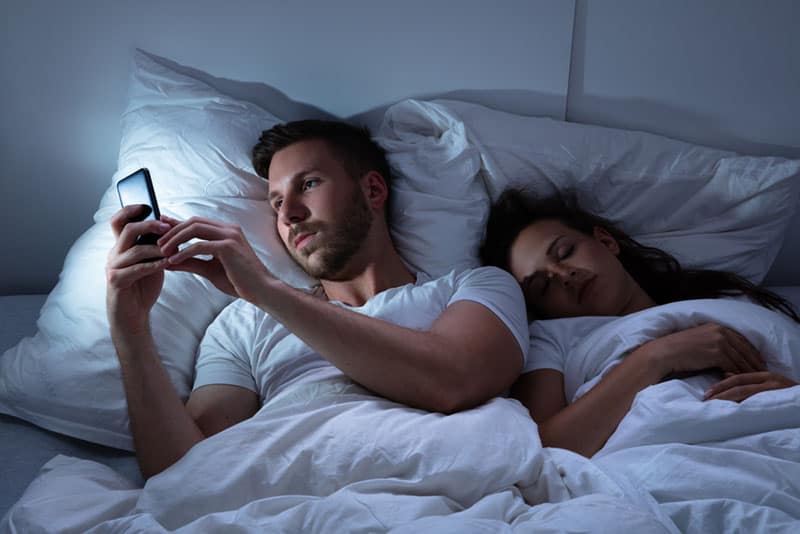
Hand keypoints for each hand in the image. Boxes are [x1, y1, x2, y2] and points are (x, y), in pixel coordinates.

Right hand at [106, 205, 173, 329]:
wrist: (133, 314)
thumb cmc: (144, 285)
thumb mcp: (151, 261)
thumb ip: (155, 245)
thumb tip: (170, 225)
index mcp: (120, 246)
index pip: (119, 220)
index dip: (130, 210)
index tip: (148, 204)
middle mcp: (114, 253)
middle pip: (126, 229)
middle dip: (148, 225)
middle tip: (167, 226)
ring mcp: (113, 267)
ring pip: (134, 250)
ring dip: (157, 248)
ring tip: (174, 249)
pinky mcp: (116, 281)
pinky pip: (137, 269)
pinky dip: (154, 265)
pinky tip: (168, 264)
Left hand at [157, 216, 273, 302]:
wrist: (261, 290)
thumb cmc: (239, 281)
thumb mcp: (209, 269)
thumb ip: (190, 262)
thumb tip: (167, 261)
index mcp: (226, 231)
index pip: (196, 222)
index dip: (176, 224)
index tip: (159, 229)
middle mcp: (228, 229)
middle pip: (193, 221)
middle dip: (172, 230)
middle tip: (157, 243)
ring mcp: (230, 236)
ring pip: (195, 229)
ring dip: (175, 239)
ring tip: (162, 251)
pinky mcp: (228, 247)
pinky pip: (200, 245)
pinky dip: (184, 252)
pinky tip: (173, 261)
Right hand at [642, 323, 765, 376]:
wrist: (664, 353)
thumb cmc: (678, 350)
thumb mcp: (699, 341)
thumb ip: (715, 343)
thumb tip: (728, 355)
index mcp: (717, 326)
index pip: (742, 340)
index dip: (751, 352)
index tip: (758, 362)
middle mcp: (720, 331)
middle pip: (745, 349)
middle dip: (754, 362)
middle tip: (762, 373)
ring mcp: (719, 341)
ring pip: (740, 359)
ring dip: (748, 370)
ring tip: (754, 380)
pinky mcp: (717, 352)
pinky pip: (732, 366)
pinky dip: (737, 374)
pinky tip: (739, 381)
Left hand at [704, 371, 796, 401]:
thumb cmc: (788, 395)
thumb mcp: (769, 386)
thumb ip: (749, 381)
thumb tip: (725, 374)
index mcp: (765, 376)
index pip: (738, 378)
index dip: (721, 385)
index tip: (707, 393)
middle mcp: (769, 380)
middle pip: (739, 384)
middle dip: (720, 392)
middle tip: (705, 399)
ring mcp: (776, 389)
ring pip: (746, 392)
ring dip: (728, 398)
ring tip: (714, 405)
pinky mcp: (781, 400)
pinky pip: (759, 403)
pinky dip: (744, 407)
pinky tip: (733, 412)